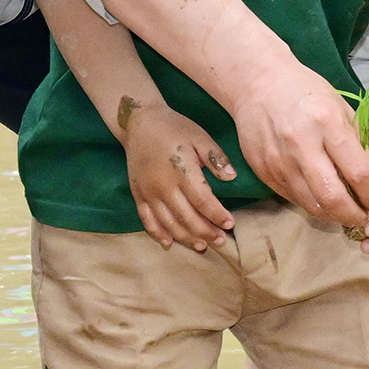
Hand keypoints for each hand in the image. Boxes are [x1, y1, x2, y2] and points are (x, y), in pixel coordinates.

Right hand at [117, 97, 237, 250]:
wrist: (140, 122)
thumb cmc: (175, 128)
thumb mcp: (200, 136)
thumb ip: (216, 157)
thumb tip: (231, 178)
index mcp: (181, 170)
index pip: (203, 201)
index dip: (217, 215)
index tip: (231, 224)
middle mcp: (163, 185)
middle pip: (186, 217)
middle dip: (206, 232)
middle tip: (221, 241)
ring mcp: (148, 192)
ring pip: (168, 223)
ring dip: (186, 237)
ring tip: (202, 246)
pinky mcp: (137, 194)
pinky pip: (146, 219)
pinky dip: (157, 233)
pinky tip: (169, 243)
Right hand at [226, 53, 368, 227]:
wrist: (257, 82)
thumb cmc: (305, 91)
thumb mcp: (340, 107)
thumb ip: (355, 143)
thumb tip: (367, 180)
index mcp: (327, 124)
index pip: (357, 173)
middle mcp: (301, 145)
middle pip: (333, 198)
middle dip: (352, 215)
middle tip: (362, 218)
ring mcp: (279, 161)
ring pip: (310, 204)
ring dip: (331, 216)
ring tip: (344, 213)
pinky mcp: (263, 170)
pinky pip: (292, 197)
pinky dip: (310, 204)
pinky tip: (320, 200)